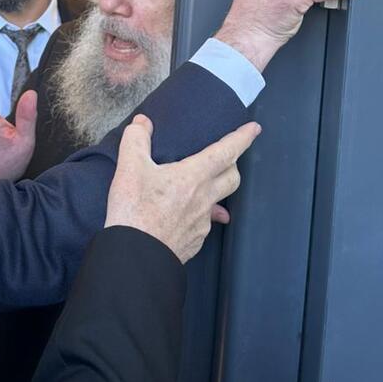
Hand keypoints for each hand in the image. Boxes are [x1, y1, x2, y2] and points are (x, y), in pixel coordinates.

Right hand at [105, 115, 260, 263]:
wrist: (135, 258)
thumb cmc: (134, 212)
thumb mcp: (128, 168)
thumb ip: (136, 140)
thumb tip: (142, 123)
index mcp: (193, 176)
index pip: (226, 151)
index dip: (242, 137)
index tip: (254, 129)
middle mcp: (204, 199)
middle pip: (232, 177)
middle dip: (233, 164)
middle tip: (226, 157)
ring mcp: (202, 223)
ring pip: (220, 201)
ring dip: (217, 190)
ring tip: (206, 186)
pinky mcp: (195, 241)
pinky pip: (206, 224)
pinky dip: (202, 214)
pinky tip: (189, 216)